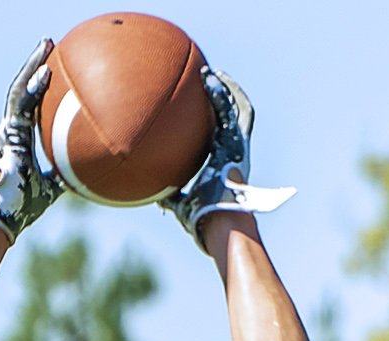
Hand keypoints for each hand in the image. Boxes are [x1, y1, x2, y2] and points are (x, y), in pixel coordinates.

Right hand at [0, 39, 63, 244]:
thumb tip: (82, 176)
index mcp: (19, 140)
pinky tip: (45, 71)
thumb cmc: (22, 207)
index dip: (39, 88)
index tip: (52, 71)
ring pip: (19, 89)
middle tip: (50, 47)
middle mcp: (11, 130)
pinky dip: (32, 86)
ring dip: (33, 66)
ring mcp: (7, 129)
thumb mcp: (50, 189)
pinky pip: (19, 103)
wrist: (4, 214)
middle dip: (35, 66)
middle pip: (23, 90)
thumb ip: (61, 177)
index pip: (30, 107)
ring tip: (46, 46)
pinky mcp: (7, 132)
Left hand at [165, 68, 295, 250]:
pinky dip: (225, 94)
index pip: (216, 136)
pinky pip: (232, 110)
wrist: (219, 217)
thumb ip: (169, 195)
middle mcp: (232, 150)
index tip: (199, 109)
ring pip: (236, 109)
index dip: (211, 122)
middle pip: (231, 117)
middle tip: (207, 83)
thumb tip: (151, 193)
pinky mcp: (238, 140)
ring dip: (226, 91)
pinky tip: (212, 79)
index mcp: (221, 162)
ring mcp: (237, 144)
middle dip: (222, 99)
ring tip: (212, 75)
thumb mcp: (181, 203)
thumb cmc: (202, 216)